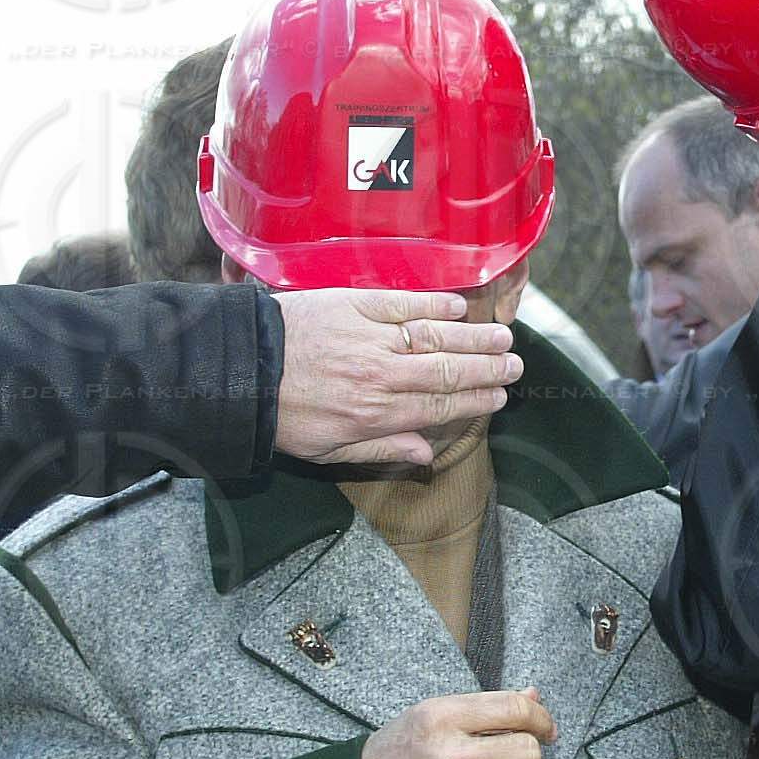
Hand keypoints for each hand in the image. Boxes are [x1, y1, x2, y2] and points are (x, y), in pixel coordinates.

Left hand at [273, 289, 521, 466]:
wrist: (243, 369)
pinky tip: (459, 308)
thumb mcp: (327, 450)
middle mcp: (383, 375)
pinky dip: (435, 305)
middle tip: (515, 366)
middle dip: (487, 369)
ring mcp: (372, 337)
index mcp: (377, 414)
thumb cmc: (282, 415)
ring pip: (435, 337)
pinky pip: (405, 304)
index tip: (499, 397)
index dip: (475, 401)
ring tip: (502, 338)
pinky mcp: (355, 305)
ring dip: (473, 339)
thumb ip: (381, 449)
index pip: (440, 406)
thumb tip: (425, 453)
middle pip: (448, 370)